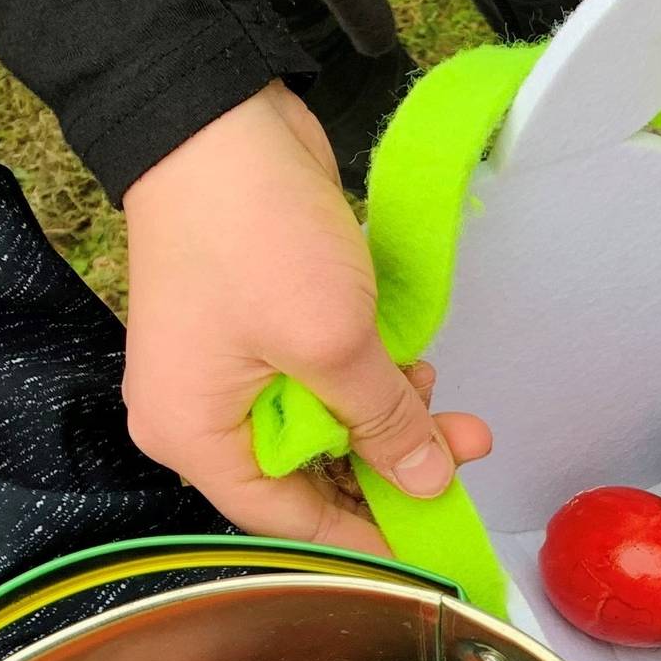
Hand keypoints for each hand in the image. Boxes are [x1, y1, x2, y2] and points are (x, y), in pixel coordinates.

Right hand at [122, 83, 491, 553]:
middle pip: (309, 473)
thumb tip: (428, 483)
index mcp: (194, 435)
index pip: (285, 518)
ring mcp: (231, 366)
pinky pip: (324, 378)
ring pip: (326, 423)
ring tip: (451, 404)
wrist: (216, 120)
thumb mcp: (332, 344)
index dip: (362, 534)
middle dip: (392, 464)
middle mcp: (203, 411)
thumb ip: (383, 422)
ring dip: (392, 416)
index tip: (430, 540)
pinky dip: (372, 378)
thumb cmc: (252, 234)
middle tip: (465, 452)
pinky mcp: (262, 324)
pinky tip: (415, 364)